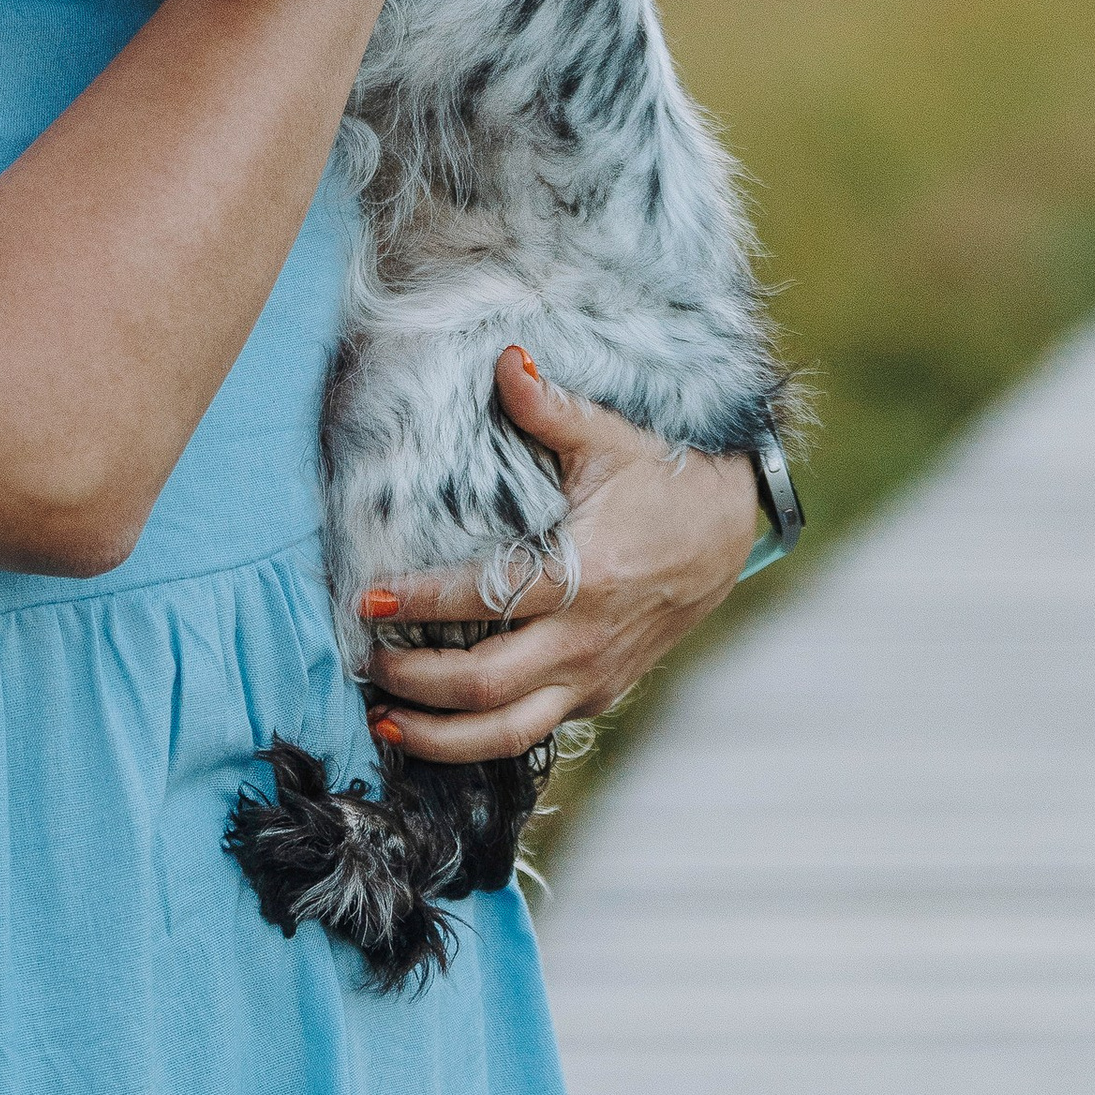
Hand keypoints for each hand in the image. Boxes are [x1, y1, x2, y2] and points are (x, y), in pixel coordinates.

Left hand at [359, 350, 759, 761]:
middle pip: (486, 687)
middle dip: (415, 681)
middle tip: (364, 659)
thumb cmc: (663, 480)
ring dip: (440, 737)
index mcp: (589, 577)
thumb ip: (550, 406)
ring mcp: (596, 676)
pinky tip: (435, 727)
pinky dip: (480, 738)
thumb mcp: (610, 438)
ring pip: (507, 733)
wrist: (730, 530)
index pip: (487, 600)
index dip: (421, 603)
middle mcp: (589, 640)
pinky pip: (536, 731)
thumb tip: (504, 357)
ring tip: (383, 721)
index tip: (367, 596)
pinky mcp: (600, 693)